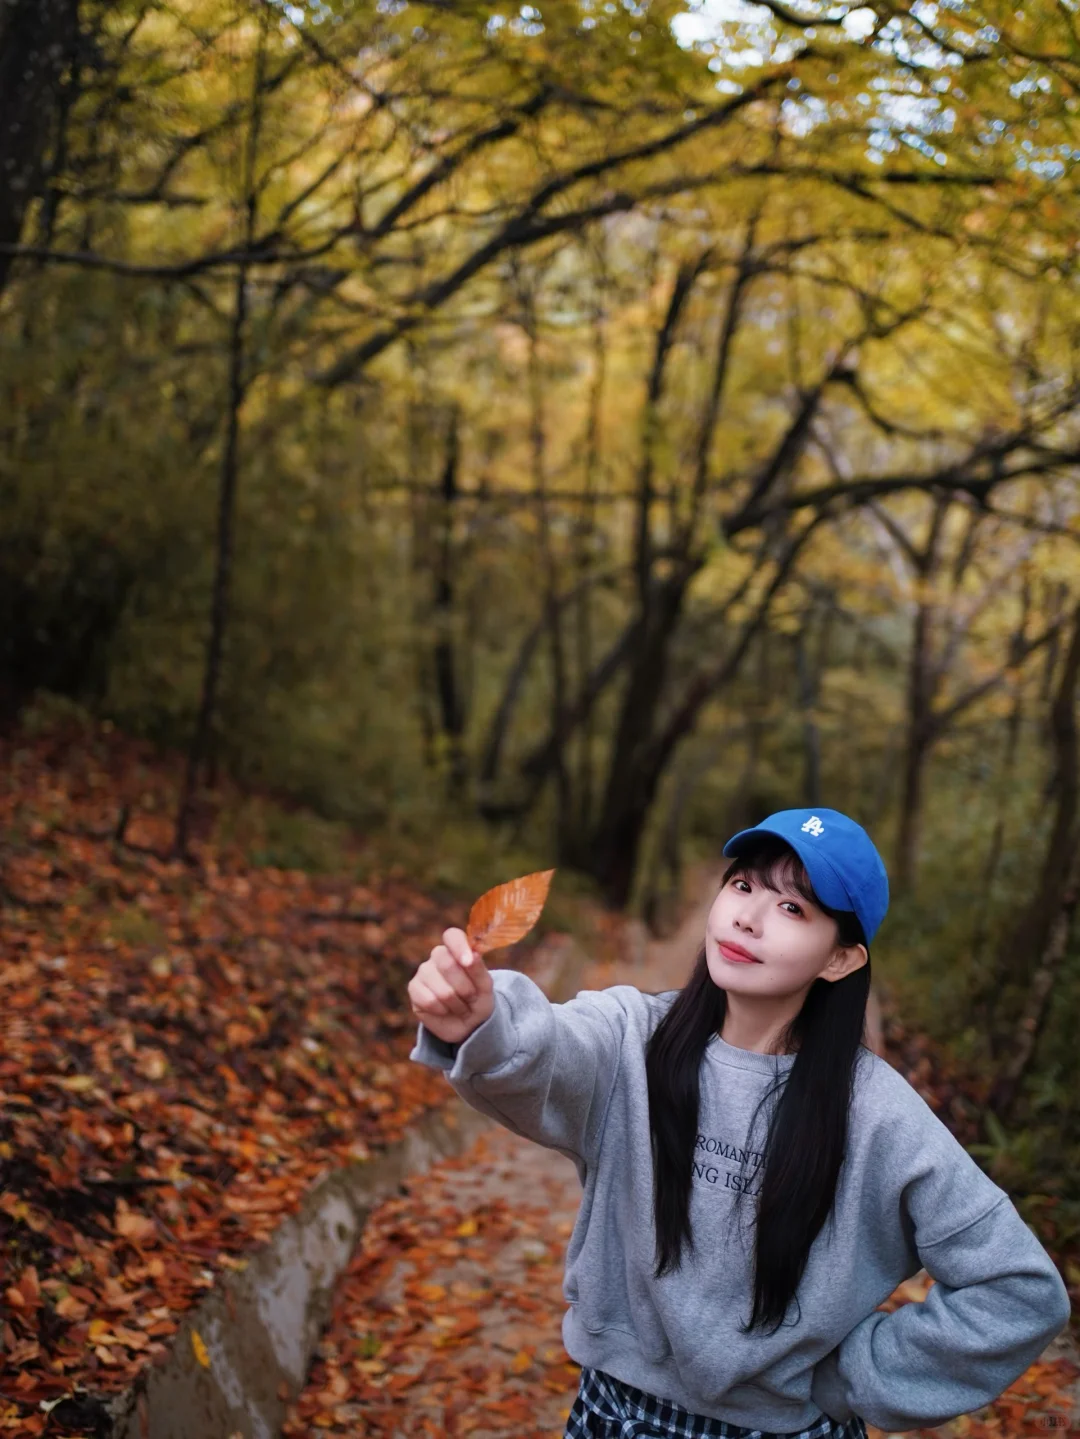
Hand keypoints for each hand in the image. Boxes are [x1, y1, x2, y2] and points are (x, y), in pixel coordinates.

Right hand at [408, 927, 494, 1044]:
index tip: (468, 962)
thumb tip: (473, 955)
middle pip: (446, 963)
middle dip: (464, 987)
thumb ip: (479, 970)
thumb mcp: (485, 986)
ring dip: (456, 1003)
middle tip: (471, 997)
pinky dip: (442, 1010)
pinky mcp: (414, 989)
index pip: (452, 936)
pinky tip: (445, 1010)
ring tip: (460, 1006)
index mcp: (458, 949)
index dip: (459, 947)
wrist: (468, 1024)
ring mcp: (424, 971)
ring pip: (440, 988)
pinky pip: (428, 1000)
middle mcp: (438, 956)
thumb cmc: (478, 1000)